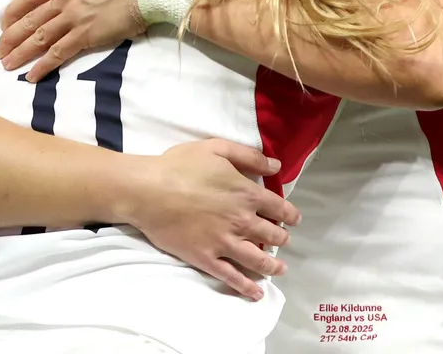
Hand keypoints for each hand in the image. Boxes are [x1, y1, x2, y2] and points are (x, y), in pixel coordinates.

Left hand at [0, 0, 144, 80]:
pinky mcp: (87, 35)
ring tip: (7, 65)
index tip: (4, 23)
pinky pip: (59, 52)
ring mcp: (74, 17)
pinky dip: (43, 65)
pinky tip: (31, 76)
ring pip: (39, 38)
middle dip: (10, 37)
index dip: (14, 10)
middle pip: (29, 20)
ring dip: (20, 53)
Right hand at [122, 139, 299, 299]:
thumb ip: (249, 156)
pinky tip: (256, 293)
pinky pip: (232, 277)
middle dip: (282, 238)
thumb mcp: (217, 148)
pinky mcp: (206, 259)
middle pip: (272, 235)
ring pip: (258, 260)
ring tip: (280, 270)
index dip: (290, 215)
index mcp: (247, 194)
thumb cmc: (180, 166)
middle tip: (284, 240)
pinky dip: (246, 287)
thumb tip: (276, 166)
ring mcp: (225, 243)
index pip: (279, 208)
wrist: (148, 191)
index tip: (294, 219)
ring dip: (273, 266)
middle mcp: (242, 221)